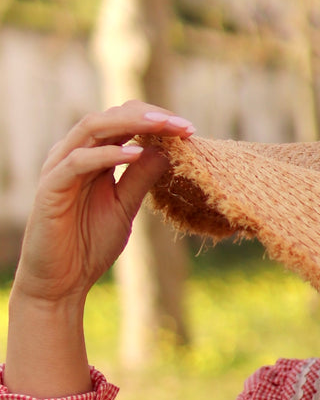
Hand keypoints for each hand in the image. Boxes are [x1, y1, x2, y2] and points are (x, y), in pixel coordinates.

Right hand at [13, 102, 193, 307]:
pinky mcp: (51, 186)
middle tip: (183, 124)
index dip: (155, 120)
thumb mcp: (125, 207)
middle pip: (110, 117)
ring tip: (164, 126)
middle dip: (149, 116)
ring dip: (131, 123)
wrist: (61, 282)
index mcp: (92, 157)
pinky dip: (108, 155)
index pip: (122, 121)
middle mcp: (74, 154)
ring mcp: (59, 167)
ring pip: (92, 128)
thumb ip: (141, 178)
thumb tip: (168, 150)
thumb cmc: (89, 244)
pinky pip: (79, 161)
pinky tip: (137, 154)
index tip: (189, 128)